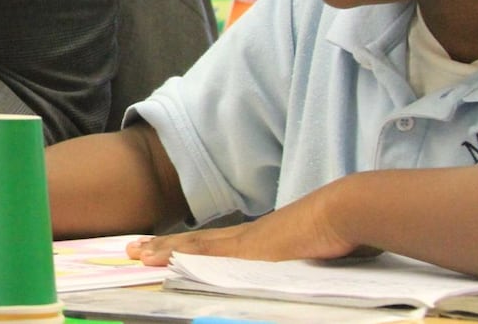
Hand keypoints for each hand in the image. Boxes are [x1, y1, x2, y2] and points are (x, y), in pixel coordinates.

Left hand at [127, 184, 368, 266]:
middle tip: (132, 249)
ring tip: (136, 253)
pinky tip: (164, 262)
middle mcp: (247, 238)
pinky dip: (185, 258)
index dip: (186, 248)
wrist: (345, 211)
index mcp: (259, 240)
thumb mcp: (313, 253)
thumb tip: (300, 267)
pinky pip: (209, 255)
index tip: (161, 248)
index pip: (214, 245)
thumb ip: (300, 261)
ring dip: (165, 250)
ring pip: (195, 246)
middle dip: (163, 247)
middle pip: (196, 243)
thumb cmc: (338, 231)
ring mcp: (247, 242)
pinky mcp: (251, 250)